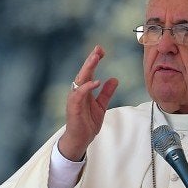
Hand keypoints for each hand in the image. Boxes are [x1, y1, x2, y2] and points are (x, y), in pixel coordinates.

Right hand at [58, 45, 118, 160]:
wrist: (80, 139)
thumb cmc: (87, 122)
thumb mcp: (101, 106)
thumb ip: (106, 93)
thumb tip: (114, 79)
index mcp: (84, 90)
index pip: (89, 71)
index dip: (94, 60)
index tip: (101, 50)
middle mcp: (78, 91)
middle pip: (84, 72)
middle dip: (91, 59)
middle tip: (98, 48)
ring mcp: (75, 98)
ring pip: (80, 79)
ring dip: (88, 68)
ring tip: (96, 58)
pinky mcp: (73, 106)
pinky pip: (80, 94)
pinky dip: (87, 87)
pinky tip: (96, 81)